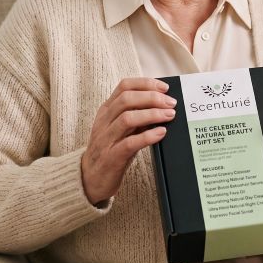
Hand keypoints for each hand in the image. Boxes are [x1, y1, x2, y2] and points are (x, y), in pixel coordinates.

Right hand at [81, 78, 175, 204]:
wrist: (90, 179)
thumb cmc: (111, 151)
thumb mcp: (120, 129)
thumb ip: (136, 116)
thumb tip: (162, 105)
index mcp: (107, 110)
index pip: (124, 86)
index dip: (145, 83)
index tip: (164, 88)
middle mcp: (104, 121)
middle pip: (126, 99)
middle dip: (152, 98)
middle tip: (171, 103)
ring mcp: (106, 139)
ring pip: (127, 118)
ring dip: (152, 114)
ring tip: (169, 115)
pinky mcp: (111, 157)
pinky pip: (129, 143)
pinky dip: (147, 136)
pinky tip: (161, 133)